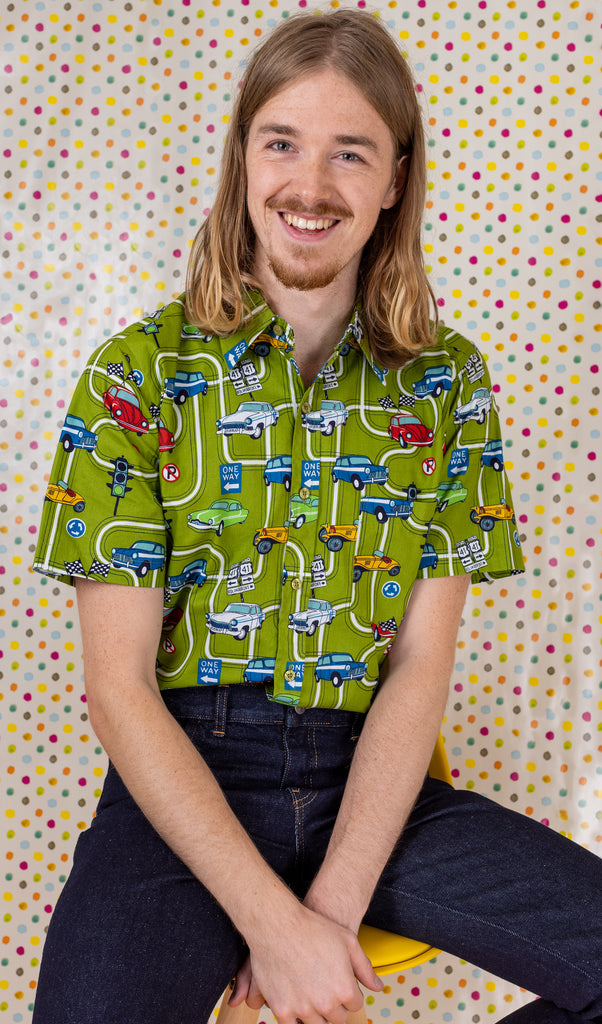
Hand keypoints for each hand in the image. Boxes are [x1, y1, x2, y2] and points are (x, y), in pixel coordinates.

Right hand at [228, 904, 381, 1023]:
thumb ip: (365, 968)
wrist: (277, 924)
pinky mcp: (282, 1010)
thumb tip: (378, 987)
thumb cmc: (312, 928)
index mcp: (345, 989)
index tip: (339, 982)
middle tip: (324, 988)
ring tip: (311, 994)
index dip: (349, 992)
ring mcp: (303, 1009)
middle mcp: (326, 1003)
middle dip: (335, 1006)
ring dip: (316, 1013)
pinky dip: (296, 1018)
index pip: (355, 1005)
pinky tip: (296, 1004)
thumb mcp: (348, 941)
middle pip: (337, 1019)